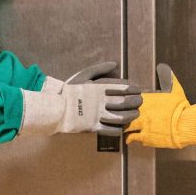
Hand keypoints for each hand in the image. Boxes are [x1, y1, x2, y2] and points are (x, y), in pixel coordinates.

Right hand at [19, 62, 142, 136]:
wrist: (56, 108)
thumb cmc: (70, 90)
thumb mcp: (83, 75)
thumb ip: (99, 68)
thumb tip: (115, 64)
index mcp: (101, 87)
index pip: (125, 87)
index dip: (135, 89)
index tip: (138, 90)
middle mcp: (102, 101)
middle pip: (128, 102)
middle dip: (137, 102)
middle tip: (139, 102)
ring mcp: (99, 115)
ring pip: (124, 117)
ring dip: (132, 115)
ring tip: (135, 114)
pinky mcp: (95, 127)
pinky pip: (113, 130)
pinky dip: (120, 128)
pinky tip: (122, 126)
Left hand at [124, 64, 195, 148]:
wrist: (186, 124)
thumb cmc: (180, 107)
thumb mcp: (174, 89)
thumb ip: (167, 77)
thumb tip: (163, 66)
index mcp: (145, 99)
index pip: (125, 99)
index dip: (123, 103)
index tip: (123, 105)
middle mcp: (140, 112)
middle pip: (121, 114)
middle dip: (120, 116)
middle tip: (120, 118)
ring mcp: (142, 125)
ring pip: (125, 127)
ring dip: (125, 129)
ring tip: (125, 129)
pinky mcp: (145, 138)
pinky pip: (132, 138)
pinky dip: (131, 139)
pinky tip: (131, 139)